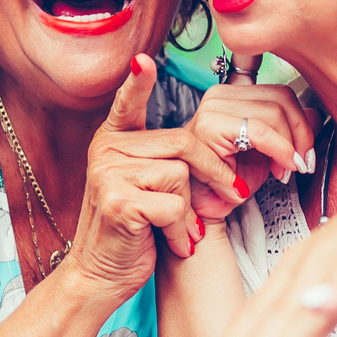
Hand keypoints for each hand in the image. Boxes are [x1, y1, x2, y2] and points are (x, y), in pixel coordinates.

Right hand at [64, 55, 221, 294]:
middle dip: (216, 172)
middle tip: (234, 195)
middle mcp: (106, 151)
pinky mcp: (118, 202)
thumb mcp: (148, 187)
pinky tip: (174, 243)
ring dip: (193, 210)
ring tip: (182, 231)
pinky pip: (173, 206)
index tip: (144, 61)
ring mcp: (108, 175)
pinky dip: (182, 231)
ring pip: (180, 176)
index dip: (137, 84)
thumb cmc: (134, 231)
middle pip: (183, 144)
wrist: (101, 275)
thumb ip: (167, 161)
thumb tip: (218, 148)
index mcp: (113, 142)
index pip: (126, 104)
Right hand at [184, 83, 317, 220]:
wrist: (204, 206)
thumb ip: (289, 132)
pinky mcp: (209, 125)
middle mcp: (220, 95)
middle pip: (281, 99)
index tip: (305, 153)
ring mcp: (212, 107)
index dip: (301, 123)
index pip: (281, 95)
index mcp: (233, 95)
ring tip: (283, 170)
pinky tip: (279, 169)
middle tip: (299, 164)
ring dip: (288, 146)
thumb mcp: (267, 153)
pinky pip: (259, 131)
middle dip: (300, 134)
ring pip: (274, 112)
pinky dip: (278, 150)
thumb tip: (316, 116)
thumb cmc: (230, 181)